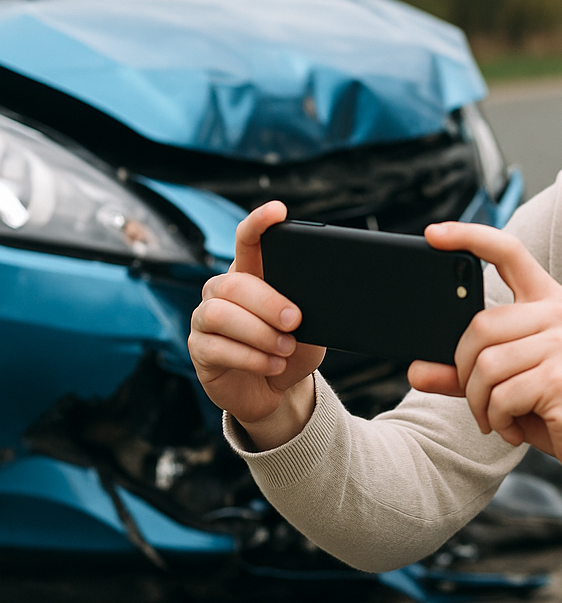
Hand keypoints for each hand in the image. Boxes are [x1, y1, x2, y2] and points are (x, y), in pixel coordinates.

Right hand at [188, 200, 324, 449]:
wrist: (274, 392)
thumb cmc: (291, 351)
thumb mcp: (311, 329)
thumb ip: (310, 310)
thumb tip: (320, 301)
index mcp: (251, 275)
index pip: (248, 241)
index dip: (259, 223)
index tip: (278, 210)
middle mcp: (221, 291)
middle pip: (236, 283)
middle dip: (269, 302)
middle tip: (296, 321)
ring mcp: (205, 319)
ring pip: (222, 315)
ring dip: (259, 334)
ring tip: (285, 349)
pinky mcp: (199, 349)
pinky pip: (218, 348)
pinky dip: (251, 358)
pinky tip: (272, 365)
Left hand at [411, 222, 561, 514]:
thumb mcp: (513, 384)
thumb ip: (466, 372)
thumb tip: (416, 369)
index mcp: (549, 303)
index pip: (508, 252)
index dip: (469, 237)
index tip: (434, 234)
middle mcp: (560, 315)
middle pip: (479, 326)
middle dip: (465, 372)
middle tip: (479, 401)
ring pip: (486, 364)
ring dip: (480, 402)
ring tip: (498, 417)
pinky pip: (501, 394)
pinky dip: (498, 419)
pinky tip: (515, 428)